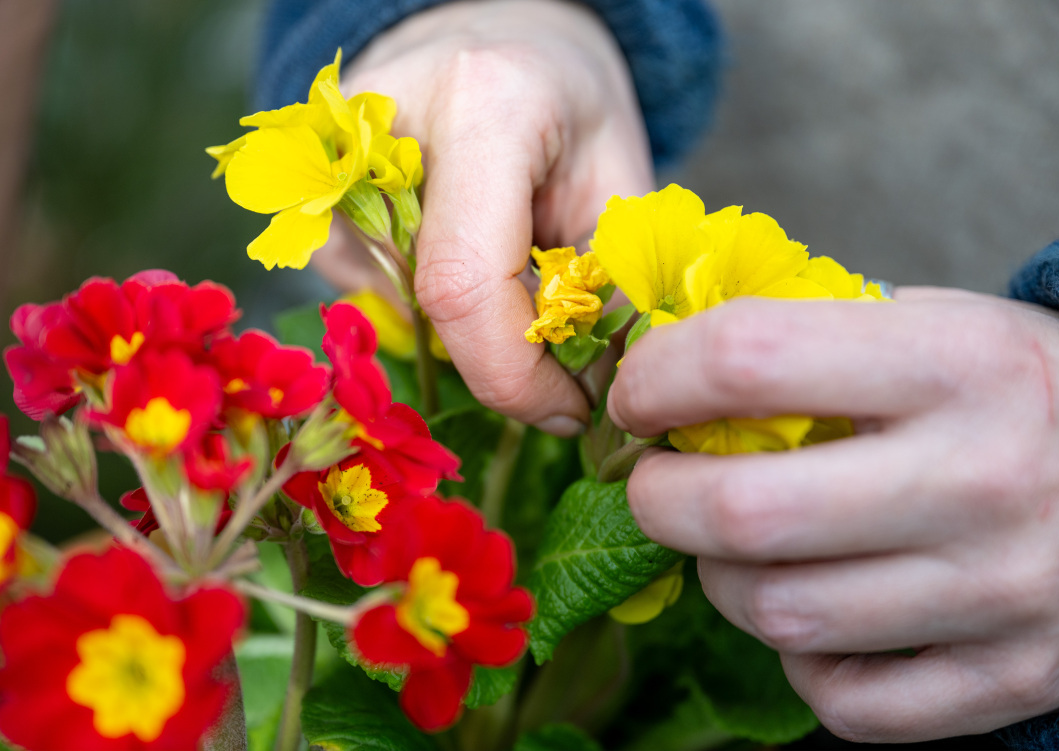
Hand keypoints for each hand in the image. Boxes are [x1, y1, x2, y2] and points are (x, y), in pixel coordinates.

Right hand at [319, 0, 653, 433]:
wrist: (494, 35)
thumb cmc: (567, 103)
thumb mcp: (618, 183)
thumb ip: (607, 287)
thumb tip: (592, 394)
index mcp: (480, 108)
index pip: (464, 284)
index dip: (515, 375)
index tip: (569, 407)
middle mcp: (377, 128)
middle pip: (427, 306)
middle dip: (501, 362)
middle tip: (558, 354)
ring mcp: (325, 162)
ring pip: (398, 308)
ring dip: (469, 330)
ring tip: (513, 266)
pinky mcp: (305, 197)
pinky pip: (374, 292)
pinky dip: (432, 305)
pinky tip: (464, 250)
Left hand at [607, 287, 1058, 741]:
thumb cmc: (1010, 388)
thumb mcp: (931, 321)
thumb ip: (805, 334)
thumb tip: (665, 363)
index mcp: (960, 363)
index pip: (750, 360)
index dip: (659, 378)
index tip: (639, 397)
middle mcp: (987, 480)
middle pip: (747, 512)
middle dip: (660, 500)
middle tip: (654, 485)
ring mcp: (1006, 592)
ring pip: (783, 614)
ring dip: (723, 578)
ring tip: (737, 546)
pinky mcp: (1015, 675)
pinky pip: (845, 699)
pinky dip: (801, 658)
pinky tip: (815, 611)